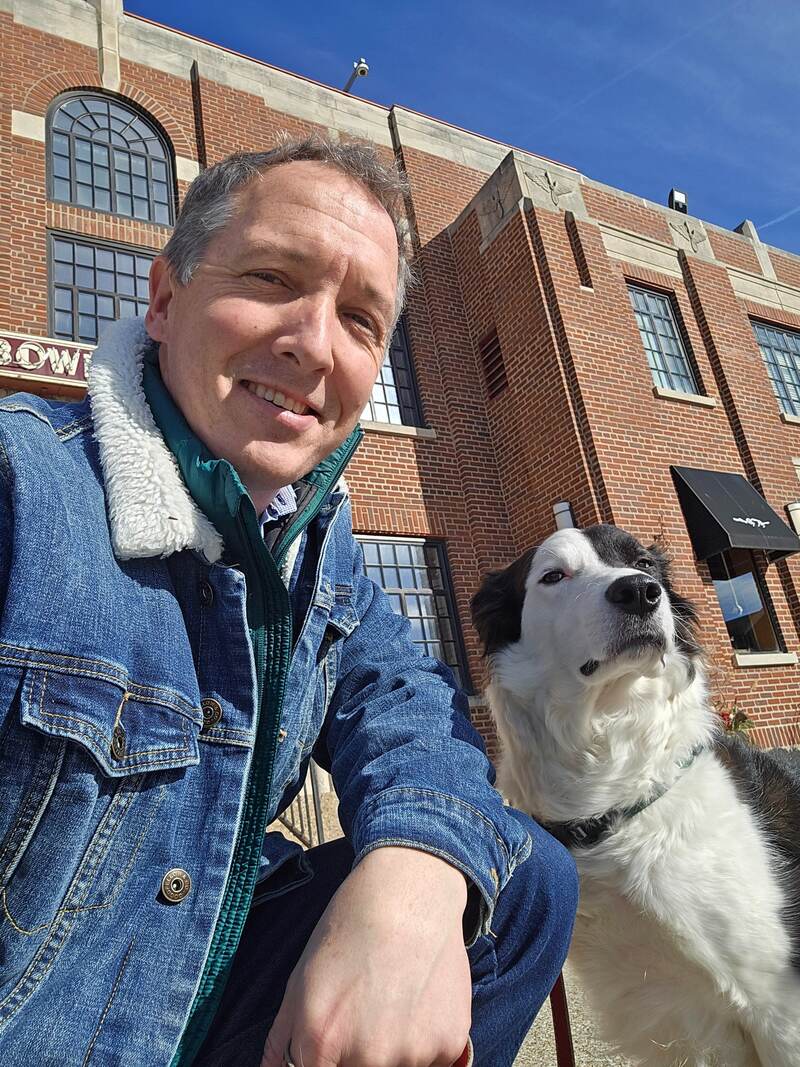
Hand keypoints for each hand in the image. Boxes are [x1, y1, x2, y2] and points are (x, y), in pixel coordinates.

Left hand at [260, 846, 471, 1066]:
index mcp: (322, 1042)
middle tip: (366, 1012)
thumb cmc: (350, 928)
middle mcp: (368, 1057)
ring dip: (394, 1051)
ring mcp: (413, 1054)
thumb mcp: (300, 978)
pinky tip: (419, 1000)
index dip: (325, 1061)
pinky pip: (434, 1062)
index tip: (333, 1047)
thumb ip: (282, 1038)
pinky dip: (427, 1041)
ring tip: (394, 1001)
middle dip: (357, 1056)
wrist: (409, 891)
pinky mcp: (450, 1044)